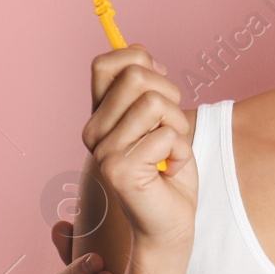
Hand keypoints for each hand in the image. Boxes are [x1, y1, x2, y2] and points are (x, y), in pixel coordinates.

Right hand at [82, 44, 198, 253]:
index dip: (139, 61)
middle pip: (136, 76)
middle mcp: (93, 132)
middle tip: (172, 127)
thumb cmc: (168, 170)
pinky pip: (166, 134)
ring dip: (178, 126)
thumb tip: (139, 49)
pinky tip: (170, 169)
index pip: (105, 64)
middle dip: (171, 96)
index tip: (160, 83)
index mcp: (100, 116)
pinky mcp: (119, 170)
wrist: (170, 223)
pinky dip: (180, 150)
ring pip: (154, 103)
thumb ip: (145, 87)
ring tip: (171, 150)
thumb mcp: (161, 119)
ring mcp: (103, 151)